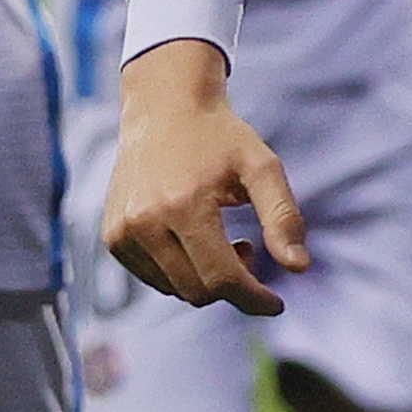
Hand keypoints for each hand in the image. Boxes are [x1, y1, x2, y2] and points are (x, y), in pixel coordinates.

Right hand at [105, 38, 310, 311]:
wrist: (165, 107)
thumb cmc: (220, 137)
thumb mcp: (261, 166)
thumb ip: (282, 216)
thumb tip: (299, 267)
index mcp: (184, 206)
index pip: (221, 279)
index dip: (253, 298)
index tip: (276, 304)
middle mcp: (145, 223)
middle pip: (197, 290)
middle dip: (232, 284)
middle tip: (248, 247)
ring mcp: (123, 232)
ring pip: (175, 289)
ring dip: (206, 279)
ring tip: (222, 237)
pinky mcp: (113, 237)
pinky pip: (153, 278)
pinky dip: (180, 272)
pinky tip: (193, 238)